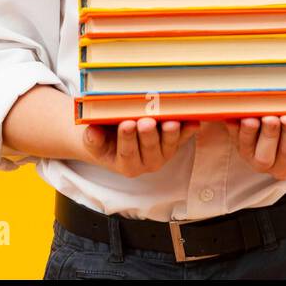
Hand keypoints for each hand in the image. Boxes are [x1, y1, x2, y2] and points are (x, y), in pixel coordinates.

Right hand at [81, 117, 199, 177]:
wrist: (118, 139)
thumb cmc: (106, 138)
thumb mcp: (95, 141)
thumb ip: (93, 139)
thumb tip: (92, 132)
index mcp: (126, 164)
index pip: (127, 152)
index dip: (127, 139)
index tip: (126, 124)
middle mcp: (147, 163)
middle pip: (149, 148)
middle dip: (148, 134)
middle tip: (146, 121)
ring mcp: (164, 154)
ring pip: (169, 145)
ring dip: (171, 133)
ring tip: (169, 122)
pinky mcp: (176, 144)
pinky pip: (184, 138)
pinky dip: (189, 130)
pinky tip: (193, 122)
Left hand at [225, 115, 285, 180]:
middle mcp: (267, 165)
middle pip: (265, 156)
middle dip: (269, 135)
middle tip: (271, 118)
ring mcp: (249, 155)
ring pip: (245, 148)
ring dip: (248, 133)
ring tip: (252, 118)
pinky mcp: (238, 143)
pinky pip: (233, 136)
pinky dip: (232, 126)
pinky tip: (234, 115)